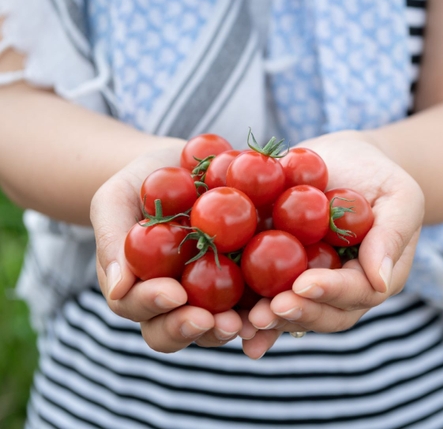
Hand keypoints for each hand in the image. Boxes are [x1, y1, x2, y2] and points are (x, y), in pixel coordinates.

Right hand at [90, 143, 255, 352]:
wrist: (185, 164)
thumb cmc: (140, 182)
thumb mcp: (115, 199)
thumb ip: (113, 239)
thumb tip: (119, 288)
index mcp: (140, 286)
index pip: (138, 307)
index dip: (152, 305)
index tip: (172, 292)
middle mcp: (177, 299)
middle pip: (177, 328)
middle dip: (190, 328)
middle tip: (208, 319)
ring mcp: (214, 292)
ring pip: (218, 323)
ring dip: (230, 328)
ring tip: (246, 322)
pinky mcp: (249, 278)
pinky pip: (258, 298)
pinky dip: (267, 304)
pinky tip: (279, 299)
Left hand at [243, 130, 423, 357]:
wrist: (345, 159)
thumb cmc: (380, 176)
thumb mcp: (400, 196)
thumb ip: (393, 234)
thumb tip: (381, 281)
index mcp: (373, 277)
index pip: (357, 293)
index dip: (330, 292)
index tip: (304, 284)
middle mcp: (340, 290)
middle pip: (322, 313)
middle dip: (296, 313)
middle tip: (269, 310)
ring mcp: (308, 283)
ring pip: (292, 311)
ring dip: (269, 321)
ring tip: (246, 321)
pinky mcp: (278, 272)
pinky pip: (264, 294)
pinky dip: (247, 309)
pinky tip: (228, 320)